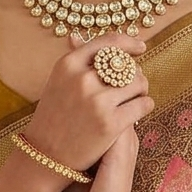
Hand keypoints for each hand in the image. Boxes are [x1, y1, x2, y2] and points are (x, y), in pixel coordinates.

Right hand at [25, 34, 152, 175]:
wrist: (46, 156)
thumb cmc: (54, 117)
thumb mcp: (58, 82)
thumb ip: (74, 60)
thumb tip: (78, 35)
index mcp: (68, 64)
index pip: (108, 43)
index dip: (128, 43)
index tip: (140, 47)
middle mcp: (82, 79)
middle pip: (127, 64)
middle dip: (134, 73)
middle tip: (133, 84)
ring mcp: (97, 101)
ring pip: (139, 82)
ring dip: (141, 90)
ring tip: (135, 98)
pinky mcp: (111, 123)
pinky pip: (144, 104)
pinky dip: (145, 106)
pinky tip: (138, 111)